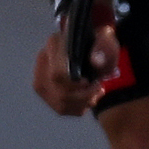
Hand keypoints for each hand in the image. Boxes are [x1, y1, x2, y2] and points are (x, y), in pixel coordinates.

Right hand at [31, 2, 118, 118]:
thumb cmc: (99, 43)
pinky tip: (87, 99)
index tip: (89, 81)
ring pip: (59, 102)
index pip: (56, 74)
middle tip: (98, 88)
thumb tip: (95, 61)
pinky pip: (60, 108)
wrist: (93, 47)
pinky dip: (78, 108)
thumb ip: (104, 47)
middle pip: (56, 91)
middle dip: (82, 95)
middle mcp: (42, 61)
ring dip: (82, 103)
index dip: (74, 84)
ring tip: (95, 94)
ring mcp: (41, 76)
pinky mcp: (45, 91)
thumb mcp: (107, 39)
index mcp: (54, 45)